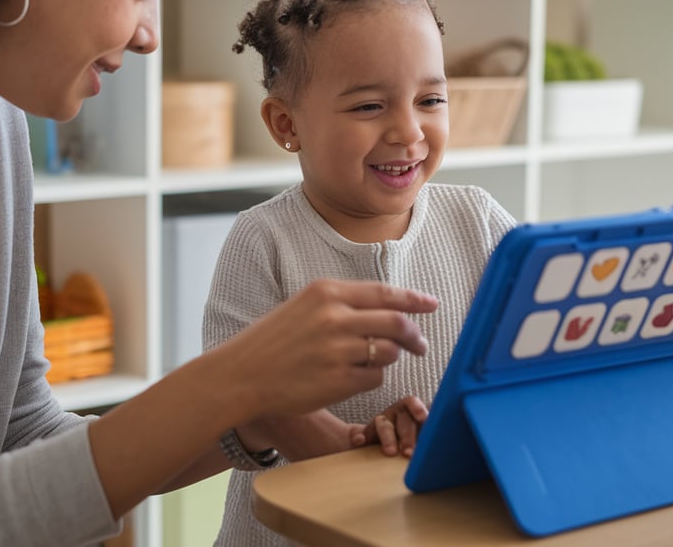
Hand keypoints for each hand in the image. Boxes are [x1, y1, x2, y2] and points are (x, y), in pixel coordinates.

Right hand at [212, 279, 437, 421]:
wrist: (240, 374)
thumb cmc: (273, 342)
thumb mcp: (305, 307)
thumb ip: (344, 304)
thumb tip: (392, 308)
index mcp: (326, 292)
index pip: (385, 293)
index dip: (414, 300)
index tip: (432, 304)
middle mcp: (334, 317)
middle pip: (396, 323)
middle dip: (415, 336)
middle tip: (421, 345)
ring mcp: (337, 350)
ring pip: (389, 353)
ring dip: (387, 359)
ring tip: (364, 363)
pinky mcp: (338, 381)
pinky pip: (375, 379)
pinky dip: (370, 379)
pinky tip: (348, 379)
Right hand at [349, 395, 427, 457]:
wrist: (383, 440)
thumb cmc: (412, 437)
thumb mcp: (424, 433)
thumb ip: (433, 433)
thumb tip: (453, 440)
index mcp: (411, 411)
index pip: (413, 403)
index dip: (418, 408)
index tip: (423, 418)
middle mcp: (397, 413)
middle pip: (402, 419)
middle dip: (407, 435)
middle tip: (410, 452)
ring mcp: (382, 421)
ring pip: (384, 425)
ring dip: (388, 438)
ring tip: (391, 452)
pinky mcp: (367, 433)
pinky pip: (361, 433)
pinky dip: (360, 436)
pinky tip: (361, 442)